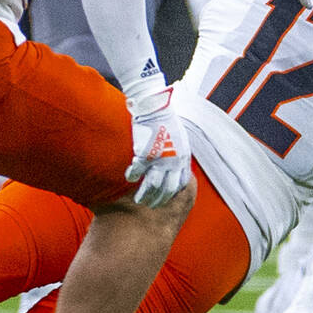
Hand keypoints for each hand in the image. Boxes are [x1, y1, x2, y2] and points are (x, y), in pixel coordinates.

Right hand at [124, 87, 191, 207]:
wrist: (157, 107)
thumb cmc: (167, 121)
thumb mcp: (180, 139)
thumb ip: (178, 154)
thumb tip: (175, 167)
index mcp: (183, 157)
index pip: (181, 184)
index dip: (172, 194)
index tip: (165, 199)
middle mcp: (174, 161)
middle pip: (168, 189)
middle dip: (159, 200)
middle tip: (150, 205)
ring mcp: (160, 158)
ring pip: (153, 185)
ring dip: (145, 195)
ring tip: (139, 200)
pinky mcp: (145, 153)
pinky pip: (137, 172)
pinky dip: (132, 177)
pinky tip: (129, 178)